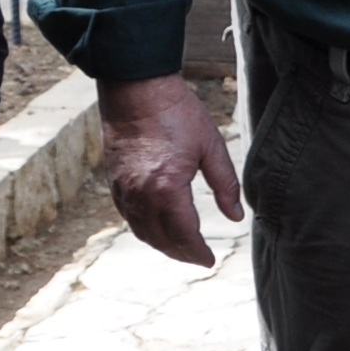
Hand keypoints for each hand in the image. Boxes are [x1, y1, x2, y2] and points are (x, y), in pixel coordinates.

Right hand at [98, 74, 239, 267]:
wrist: (136, 90)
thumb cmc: (177, 113)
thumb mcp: (211, 147)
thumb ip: (225, 185)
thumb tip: (235, 217)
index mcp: (167, 188)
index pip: (184, 235)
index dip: (197, 252)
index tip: (209, 260)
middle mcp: (141, 195)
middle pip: (161, 239)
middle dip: (181, 253)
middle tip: (198, 258)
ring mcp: (123, 190)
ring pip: (142, 231)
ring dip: (162, 244)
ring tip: (181, 248)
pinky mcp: (114, 182)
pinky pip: (129, 217)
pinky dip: (145, 229)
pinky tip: (158, 228)